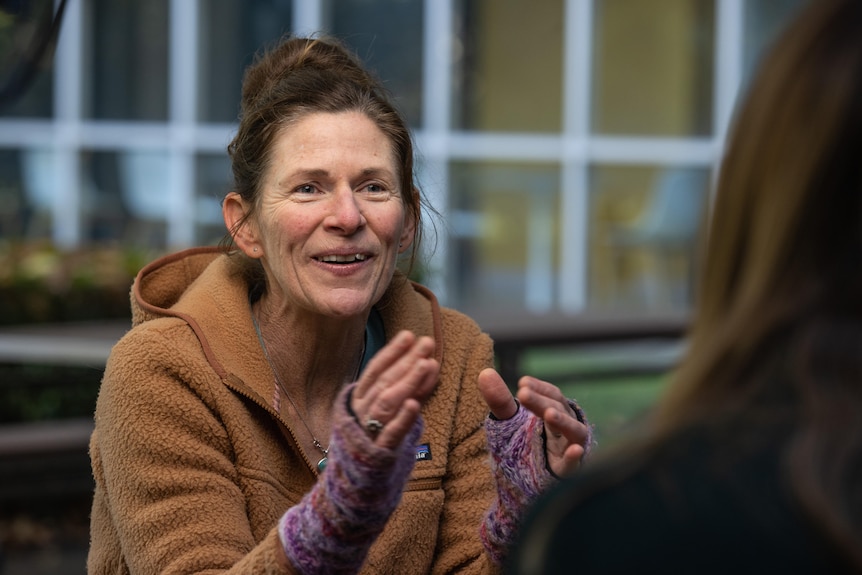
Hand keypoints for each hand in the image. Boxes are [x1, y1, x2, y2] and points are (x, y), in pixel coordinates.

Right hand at [351, 330, 439, 449]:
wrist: (361, 482)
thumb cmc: (379, 438)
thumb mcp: (394, 409)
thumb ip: (411, 388)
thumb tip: (430, 362)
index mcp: (360, 398)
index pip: (375, 369)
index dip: (392, 351)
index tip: (409, 335)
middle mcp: (361, 411)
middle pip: (385, 381)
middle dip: (407, 360)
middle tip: (427, 343)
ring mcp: (368, 432)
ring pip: (386, 402)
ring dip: (407, 381)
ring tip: (426, 364)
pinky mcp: (379, 453)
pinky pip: (390, 433)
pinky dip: (402, 418)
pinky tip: (414, 404)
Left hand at [478, 368, 587, 476]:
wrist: (533, 480)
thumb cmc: (528, 443)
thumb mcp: (511, 421)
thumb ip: (500, 400)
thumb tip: (484, 373)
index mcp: (557, 413)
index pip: (553, 395)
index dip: (540, 388)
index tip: (522, 383)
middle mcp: (567, 428)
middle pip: (558, 410)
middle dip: (541, 402)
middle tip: (522, 394)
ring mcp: (568, 449)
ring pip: (574, 433)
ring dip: (563, 422)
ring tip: (549, 414)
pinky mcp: (567, 472)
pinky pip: (574, 466)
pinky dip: (575, 458)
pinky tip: (575, 450)